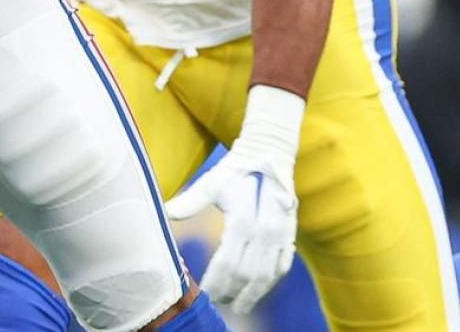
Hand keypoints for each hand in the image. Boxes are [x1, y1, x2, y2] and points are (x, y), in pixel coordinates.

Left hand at [165, 85, 302, 313]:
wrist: (269, 152)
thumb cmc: (235, 169)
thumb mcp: (212, 181)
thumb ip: (192, 200)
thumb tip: (168, 213)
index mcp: (245, 219)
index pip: (228, 262)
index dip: (216, 282)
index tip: (203, 293)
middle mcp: (266, 231)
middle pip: (247, 274)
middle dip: (232, 292)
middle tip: (216, 303)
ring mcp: (282, 234)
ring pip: (267, 275)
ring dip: (253, 294)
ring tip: (238, 307)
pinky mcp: (290, 234)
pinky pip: (282, 266)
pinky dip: (270, 283)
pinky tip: (258, 292)